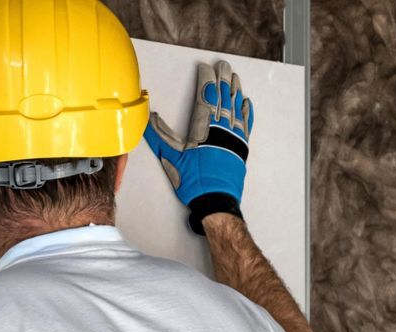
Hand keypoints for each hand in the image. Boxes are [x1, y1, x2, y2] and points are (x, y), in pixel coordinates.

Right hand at [143, 58, 252, 234]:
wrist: (216, 201)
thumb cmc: (193, 181)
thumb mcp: (171, 158)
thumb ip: (159, 137)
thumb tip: (149, 119)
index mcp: (203, 128)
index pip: (205, 97)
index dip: (205, 80)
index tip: (205, 68)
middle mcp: (221, 128)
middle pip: (223, 97)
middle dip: (223, 79)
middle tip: (224, 65)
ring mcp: (234, 137)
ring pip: (235, 107)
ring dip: (235, 91)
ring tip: (235, 77)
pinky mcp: (241, 147)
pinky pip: (246, 124)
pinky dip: (246, 112)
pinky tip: (246, 102)